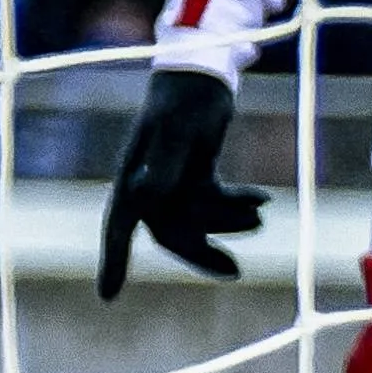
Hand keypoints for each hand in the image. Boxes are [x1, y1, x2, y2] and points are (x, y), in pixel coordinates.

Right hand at [99, 69, 265, 297]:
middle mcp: (148, 186)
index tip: (107, 297)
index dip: (113, 261)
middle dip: (202, 253)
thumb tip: (146, 198)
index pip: (118, 226)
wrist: (205, 75)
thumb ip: (164, 164)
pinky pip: (214, 204)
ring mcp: (173, 183)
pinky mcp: (197, 177)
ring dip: (228, 224)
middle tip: (235, 271)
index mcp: (133, 178)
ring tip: (260, 215)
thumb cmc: (185, 98)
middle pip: (170, 234)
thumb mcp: (178, 130)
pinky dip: (237, 205)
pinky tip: (264, 198)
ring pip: (198, 222)